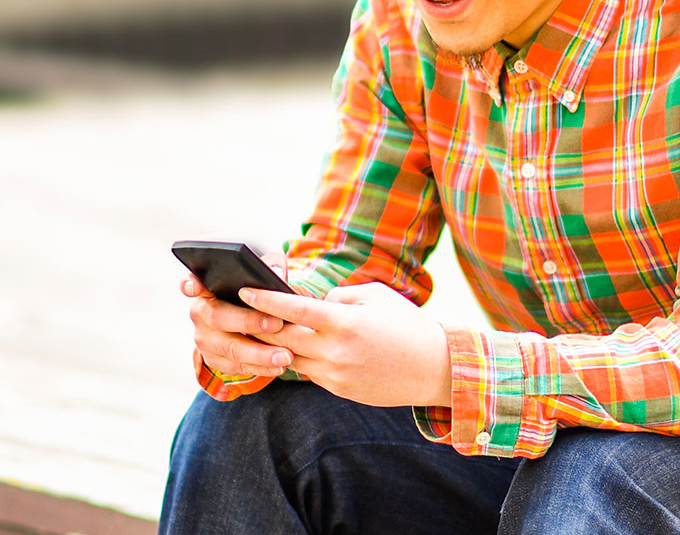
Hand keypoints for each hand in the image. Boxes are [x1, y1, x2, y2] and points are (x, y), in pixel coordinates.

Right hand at [182, 251, 293, 377]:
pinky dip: (258, 368)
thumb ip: (272, 267)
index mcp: (208, 287)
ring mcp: (205, 338)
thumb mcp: (265, 274)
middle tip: (277, 324)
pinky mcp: (214, 359)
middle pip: (217, 316)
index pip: (192, 282)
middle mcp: (200, 312)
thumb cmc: (259, 292)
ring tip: (285, 356)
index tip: (193, 286)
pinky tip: (277, 367)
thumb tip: (277, 274)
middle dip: (248, 321)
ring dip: (258, 354)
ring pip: (228, 348)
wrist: (257, 321)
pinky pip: (235, 367)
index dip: (191, 284)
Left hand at [242, 282, 451, 407]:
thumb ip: (339, 295)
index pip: (293, 309)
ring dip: (279, 345)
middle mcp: (335, 350)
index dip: (265, 299)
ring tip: (266, 330)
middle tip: (245, 311)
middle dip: (263, 324)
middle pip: (283, 337)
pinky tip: (298, 348)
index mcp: (344, 322)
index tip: (245, 290)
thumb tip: (314, 303)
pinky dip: (303, 359)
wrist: (435, 367)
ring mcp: (336, 374)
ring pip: (292, 359)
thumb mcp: (376, 296)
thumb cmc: (406, 324)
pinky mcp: (340, 390)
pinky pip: (310, 373)